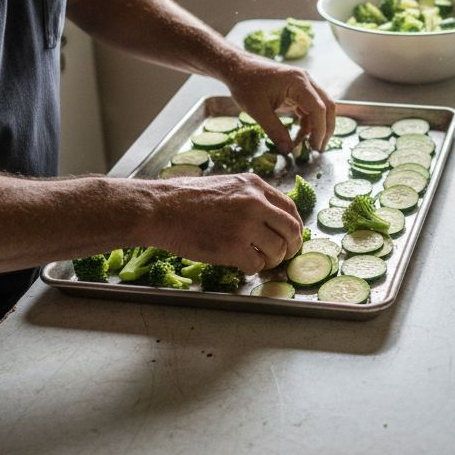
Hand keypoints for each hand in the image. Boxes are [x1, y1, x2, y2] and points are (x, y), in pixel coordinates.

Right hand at [153, 172, 302, 273]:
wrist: (160, 209)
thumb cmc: (185, 199)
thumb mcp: (226, 185)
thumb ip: (250, 197)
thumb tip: (271, 217)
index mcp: (254, 186)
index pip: (290, 209)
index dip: (294, 227)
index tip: (291, 238)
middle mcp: (255, 203)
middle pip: (291, 230)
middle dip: (290, 247)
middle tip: (282, 256)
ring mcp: (245, 225)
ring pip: (277, 250)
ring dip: (270, 260)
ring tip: (257, 260)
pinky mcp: (232, 247)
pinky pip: (256, 265)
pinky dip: (252, 269)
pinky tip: (241, 264)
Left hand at [221, 48, 335, 154]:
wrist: (237, 67)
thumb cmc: (245, 84)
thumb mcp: (258, 111)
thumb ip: (275, 131)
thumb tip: (288, 151)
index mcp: (298, 82)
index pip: (319, 108)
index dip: (320, 130)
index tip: (315, 148)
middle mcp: (306, 80)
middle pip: (327, 106)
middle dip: (326, 129)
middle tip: (318, 149)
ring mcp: (303, 84)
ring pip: (321, 107)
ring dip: (317, 126)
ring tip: (309, 146)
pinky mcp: (298, 89)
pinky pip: (310, 106)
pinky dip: (308, 122)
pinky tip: (300, 135)